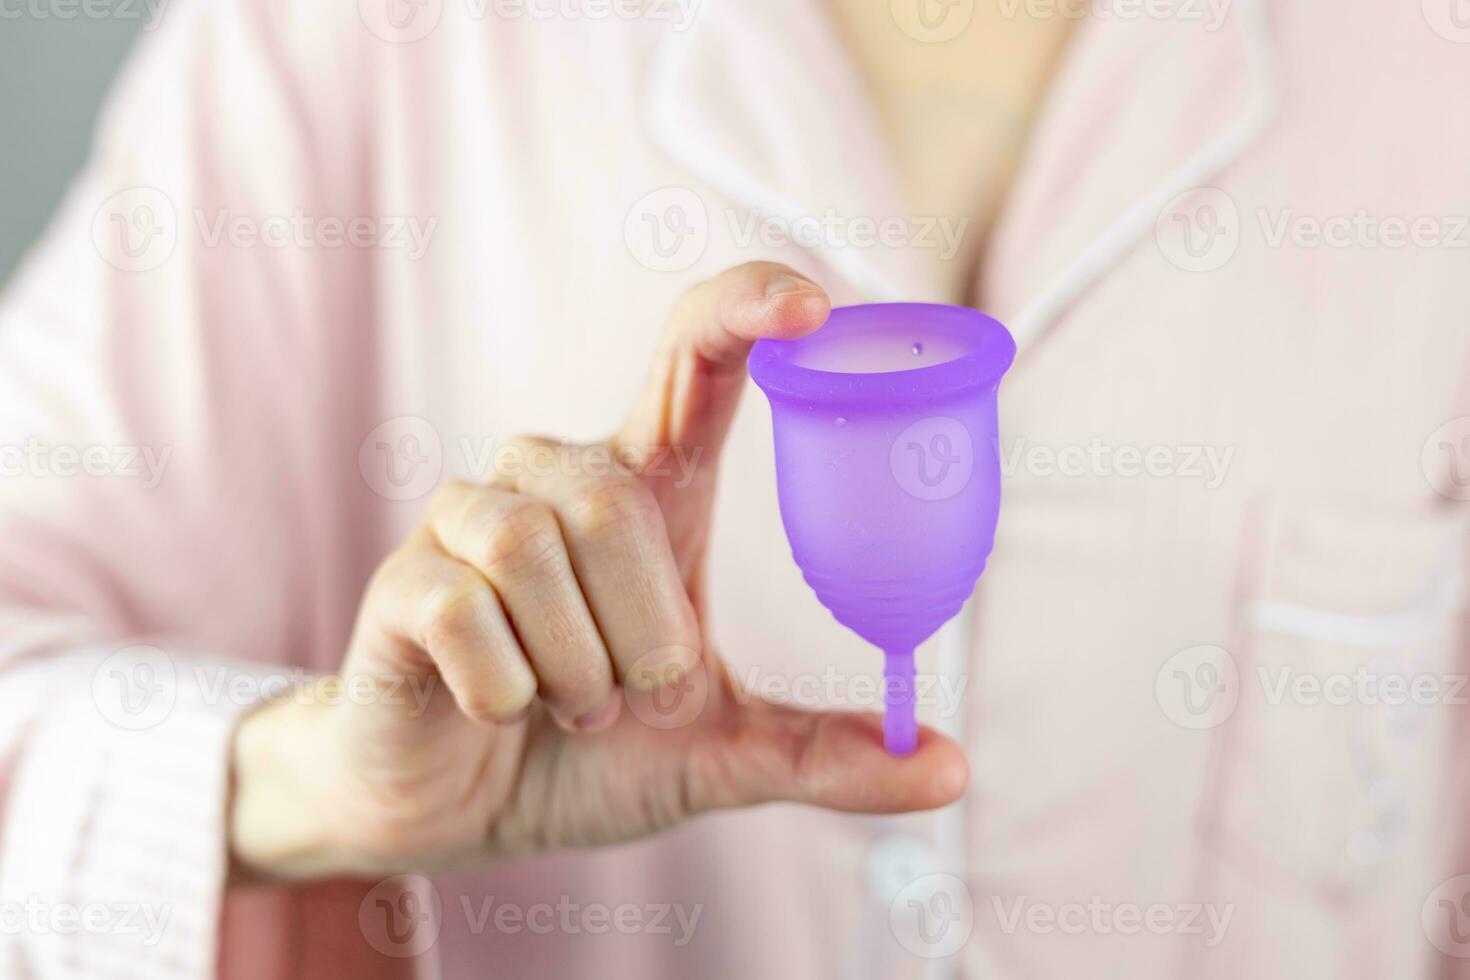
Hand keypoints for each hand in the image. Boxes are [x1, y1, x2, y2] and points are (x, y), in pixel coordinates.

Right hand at [230, 262, 967, 878]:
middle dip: (639, 634)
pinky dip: (503, 689)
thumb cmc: (589, 754)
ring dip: (571, 667)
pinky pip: (465, 610)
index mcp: (649, 490)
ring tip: (566, 705)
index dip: (744, 309)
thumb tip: (949, 768)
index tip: (812, 307)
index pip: (693, 356)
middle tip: (629, 697)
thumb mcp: (720, 753)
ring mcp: (469, 519)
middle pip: (612, 499)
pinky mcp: (403, 577)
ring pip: (533, 548)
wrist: (458, 810)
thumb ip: (823, 754)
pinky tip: (497, 707)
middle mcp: (556, 478)